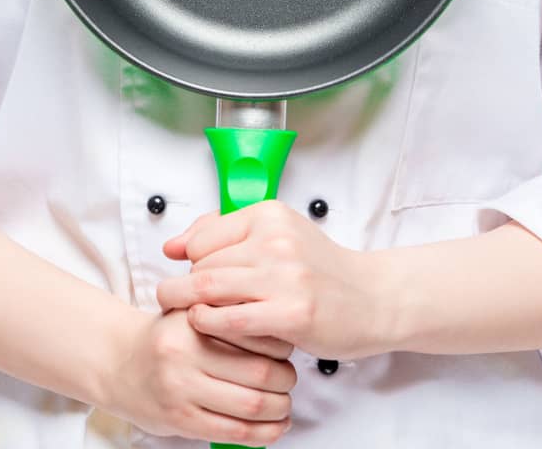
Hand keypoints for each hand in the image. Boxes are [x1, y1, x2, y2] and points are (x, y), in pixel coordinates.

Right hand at [103, 301, 295, 443]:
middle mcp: (186, 354)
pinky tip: (273, 428)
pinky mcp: (182, 420)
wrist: (119, 363)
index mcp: (193, 320)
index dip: (281, 344)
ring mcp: (182, 389)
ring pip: (251, 404)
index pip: (255, 333)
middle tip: (290, 379)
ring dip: (279, 409)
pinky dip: (263, 434)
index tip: (288, 349)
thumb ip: (227, 311)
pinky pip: (233, 431)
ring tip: (285, 405)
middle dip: (286, 380)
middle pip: (259, 372)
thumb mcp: (190, 308)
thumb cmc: (166, 336)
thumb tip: (280, 328)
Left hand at [157, 199, 384, 360]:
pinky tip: (208, 327)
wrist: (372, 299)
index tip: (185, 273)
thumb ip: (227, 233)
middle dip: (180, 284)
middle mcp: (276, 240)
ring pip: (210, 289)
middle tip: (169, 298)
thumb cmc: (320, 271)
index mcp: (270, 215)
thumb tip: (173, 245)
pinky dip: (210, 324)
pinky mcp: (291, 313)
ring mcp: (285, 277)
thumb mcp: (278, 235)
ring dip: (185, 304)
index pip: (204, 236)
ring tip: (180, 313)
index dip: (188, 257)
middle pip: (204, 264)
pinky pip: (232, 320)